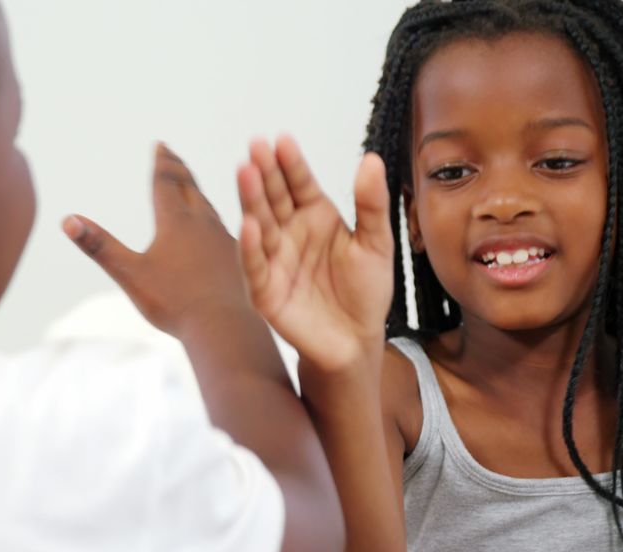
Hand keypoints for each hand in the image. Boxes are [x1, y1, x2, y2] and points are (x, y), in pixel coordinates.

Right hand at [64, 143, 248, 336]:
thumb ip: (99, 246)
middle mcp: (203, 224)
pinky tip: (216, 234)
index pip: (166, 183)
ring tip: (191, 189)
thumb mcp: (130, 274)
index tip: (161, 145)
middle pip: (190, 188)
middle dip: (179, 171)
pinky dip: (215, 222)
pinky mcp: (237, 260)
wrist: (224, 327)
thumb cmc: (174, 302)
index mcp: (175, 222)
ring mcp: (224, 241)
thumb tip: (67, 220)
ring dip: (197, 194)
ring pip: (209, 209)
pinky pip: (226, 231)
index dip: (162, 163)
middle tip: (172, 155)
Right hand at [238, 135, 393, 371]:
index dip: (290, 163)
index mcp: (315, 216)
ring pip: (260, 224)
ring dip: (251, 200)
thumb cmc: (366, 291)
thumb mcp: (376, 243)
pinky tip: (249, 225)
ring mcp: (274, 260)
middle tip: (256, 147)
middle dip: (264, 173)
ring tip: (246, 173)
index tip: (282, 140)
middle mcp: (289, 233)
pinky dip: (250, 247)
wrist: (358, 340)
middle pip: (274, 197)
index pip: (299, 183)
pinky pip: (255, 266)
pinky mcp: (265, 291)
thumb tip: (371, 159)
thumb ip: (371, 204)